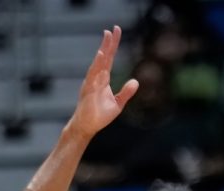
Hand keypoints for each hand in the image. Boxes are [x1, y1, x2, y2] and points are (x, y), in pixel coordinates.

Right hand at [66, 25, 137, 140]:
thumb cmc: (100, 115)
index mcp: (103, 79)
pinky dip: (98, 66)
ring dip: (103, 51)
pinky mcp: (89, 91)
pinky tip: (101, 57)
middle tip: (113, 29)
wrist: (87, 127)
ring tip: (107, 38)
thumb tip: (136, 81)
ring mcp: (91, 84)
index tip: (115, 32)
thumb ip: (126, 92)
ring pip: (98, 64)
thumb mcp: (118, 103)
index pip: (109, 59)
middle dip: (108, 44)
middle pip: (104, 58)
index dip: (112, 46)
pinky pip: (94, 76)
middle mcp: (96, 78)